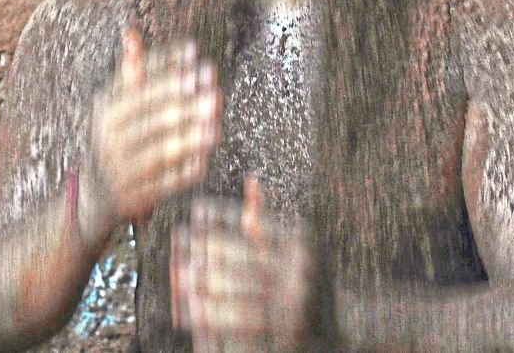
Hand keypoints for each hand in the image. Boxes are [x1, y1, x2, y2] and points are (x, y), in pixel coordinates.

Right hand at [84, 26, 220, 231]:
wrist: (96, 194)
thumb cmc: (117, 137)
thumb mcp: (116, 105)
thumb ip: (131, 72)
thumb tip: (131, 30)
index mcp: (105, 112)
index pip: (138, 86)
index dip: (166, 68)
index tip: (194, 51)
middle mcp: (109, 140)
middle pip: (151, 119)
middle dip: (184, 102)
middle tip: (214, 86)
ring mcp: (120, 171)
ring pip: (158, 153)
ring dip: (189, 139)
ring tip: (215, 124)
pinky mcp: (134, 198)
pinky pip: (162, 185)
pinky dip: (182, 174)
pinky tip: (203, 161)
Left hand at [171, 177, 311, 352]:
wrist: (336, 323)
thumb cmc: (305, 275)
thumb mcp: (293, 243)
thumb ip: (267, 219)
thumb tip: (252, 179)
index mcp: (300, 244)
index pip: (256, 224)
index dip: (222, 217)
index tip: (195, 211)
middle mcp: (301, 272)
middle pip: (242, 259)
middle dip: (205, 253)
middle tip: (178, 246)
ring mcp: (296, 304)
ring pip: (238, 292)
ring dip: (204, 287)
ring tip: (178, 279)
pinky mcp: (288, 334)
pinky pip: (242, 326)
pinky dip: (215, 318)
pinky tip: (192, 311)